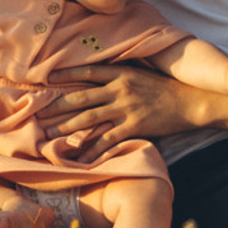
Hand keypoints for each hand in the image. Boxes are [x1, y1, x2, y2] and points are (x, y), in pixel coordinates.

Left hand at [40, 61, 201, 159]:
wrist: (189, 101)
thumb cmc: (163, 87)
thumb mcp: (139, 73)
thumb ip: (117, 76)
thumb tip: (96, 79)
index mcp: (120, 73)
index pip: (87, 72)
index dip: (65, 74)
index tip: (46, 78)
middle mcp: (119, 89)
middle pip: (81, 98)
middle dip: (57, 107)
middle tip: (38, 116)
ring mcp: (126, 108)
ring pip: (90, 119)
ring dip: (67, 128)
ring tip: (49, 136)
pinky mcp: (134, 126)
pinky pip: (108, 139)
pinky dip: (93, 149)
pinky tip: (80, 156)